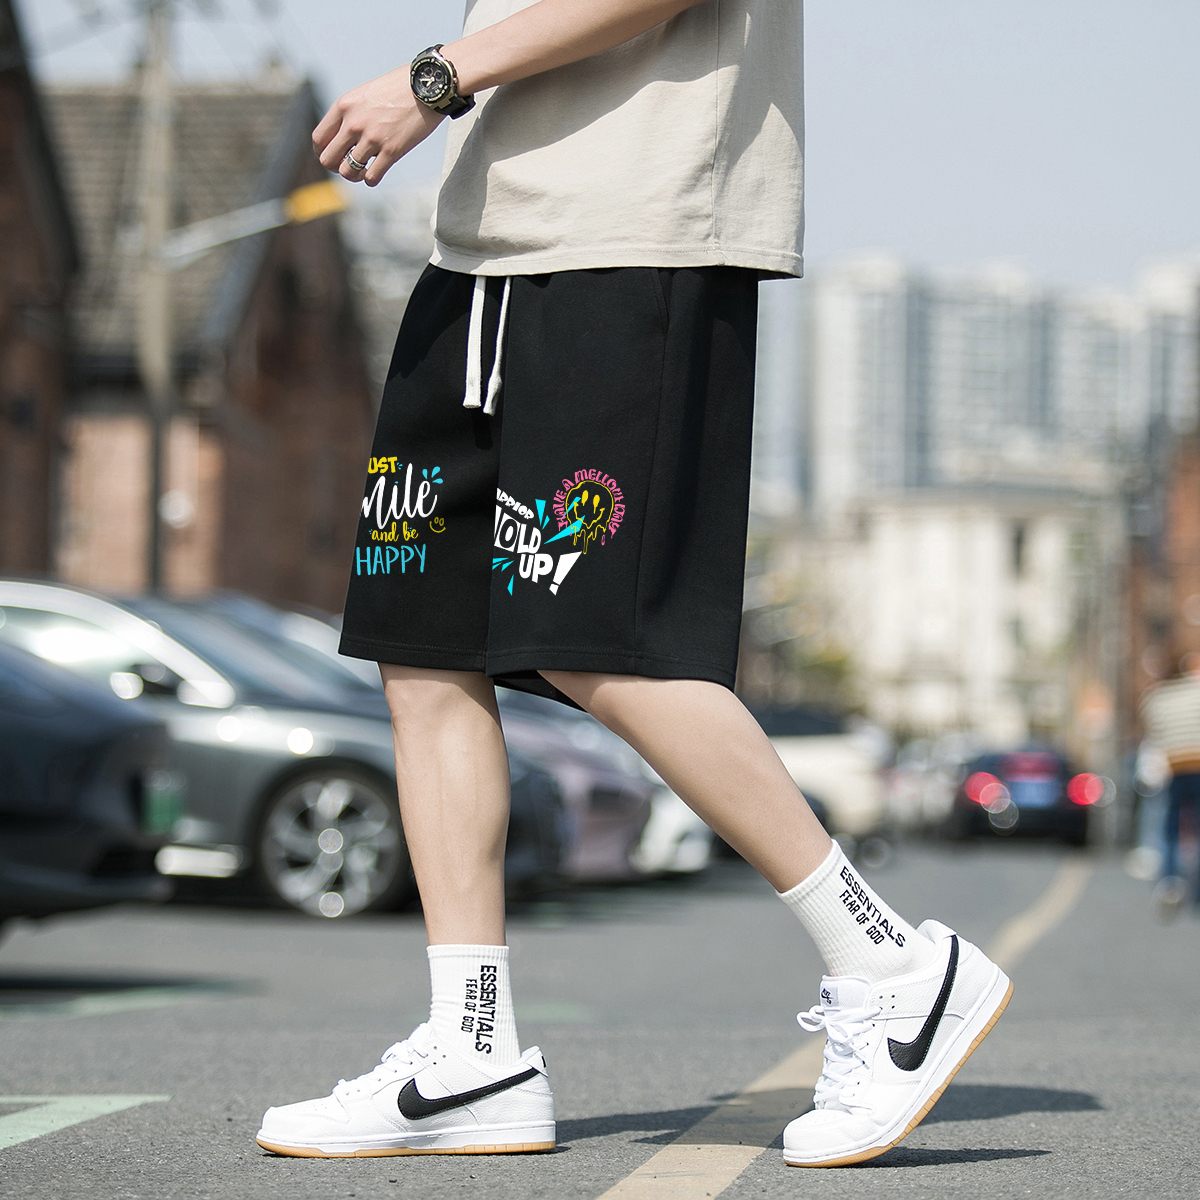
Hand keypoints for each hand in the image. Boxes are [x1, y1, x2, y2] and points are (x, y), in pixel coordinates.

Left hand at [312, 66, 444, 186]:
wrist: (426, 86)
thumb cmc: (399, 88)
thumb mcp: (365, 94)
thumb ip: (351, 113)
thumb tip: (344, 137)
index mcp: (344, 106)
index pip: (319, 139)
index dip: (323, 152)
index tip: (334, 155)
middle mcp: (354, 123)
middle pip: (328, 160)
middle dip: (336, 166)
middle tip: (349, 165)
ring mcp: (372, 138)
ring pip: (348, 172)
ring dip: (355, 175)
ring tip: (364, 169)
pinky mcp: (391, 151)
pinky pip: (371, 177)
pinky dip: (371, 179)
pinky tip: (377, 172)